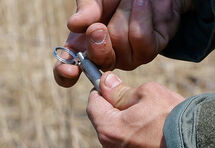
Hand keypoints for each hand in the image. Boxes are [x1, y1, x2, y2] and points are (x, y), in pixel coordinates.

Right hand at [54, 0, 191, 87]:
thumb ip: (85, 9)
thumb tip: (74, 25)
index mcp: (82, 44)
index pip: (68, 70)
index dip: (66, 74)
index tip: (71, 70)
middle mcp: (104, 56)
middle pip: (99, 61)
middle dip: (98, 41)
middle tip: (99, 25)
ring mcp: (127, 57)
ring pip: (120, 42)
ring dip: (123, 14)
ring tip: (128, 2)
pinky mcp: (148, 52)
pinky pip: (140, 38)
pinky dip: (140, 14)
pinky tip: (142, 5)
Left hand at [87, 73, 184, 147]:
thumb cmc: (176, 119)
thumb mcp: (149, 93)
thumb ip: (122, 91)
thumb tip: (106, 85)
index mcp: (108, 131)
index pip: (93, 106)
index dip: (102, 94)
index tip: (112, 89)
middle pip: (108, 130)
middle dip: (120, 119)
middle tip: (145, 112)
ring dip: (133, 139)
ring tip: (158, 132)